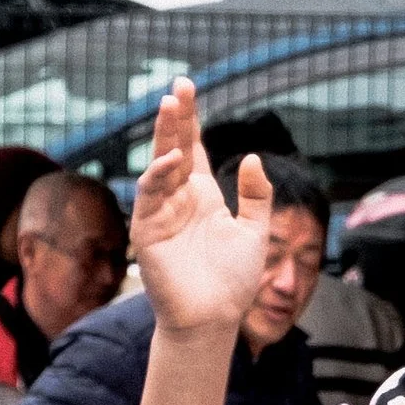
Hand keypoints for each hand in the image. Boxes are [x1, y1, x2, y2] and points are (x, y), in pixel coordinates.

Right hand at [129, 80, 267, 339]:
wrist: (214, 319)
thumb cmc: (233, 282)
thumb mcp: (254, 232)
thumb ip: (256, 197)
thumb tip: (253, 158)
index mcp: (203, 196)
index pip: (193, 149)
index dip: (192, 121)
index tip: (189, 89)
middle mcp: (179, 199)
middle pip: (174, 148)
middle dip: (176, 118)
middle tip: (180, 85)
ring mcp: (160, 212)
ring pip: (159, 165)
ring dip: (164, 136)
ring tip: (171, 105)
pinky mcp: (147, 230)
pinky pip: (150, 196)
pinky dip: (159, 176)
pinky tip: (172, 159)